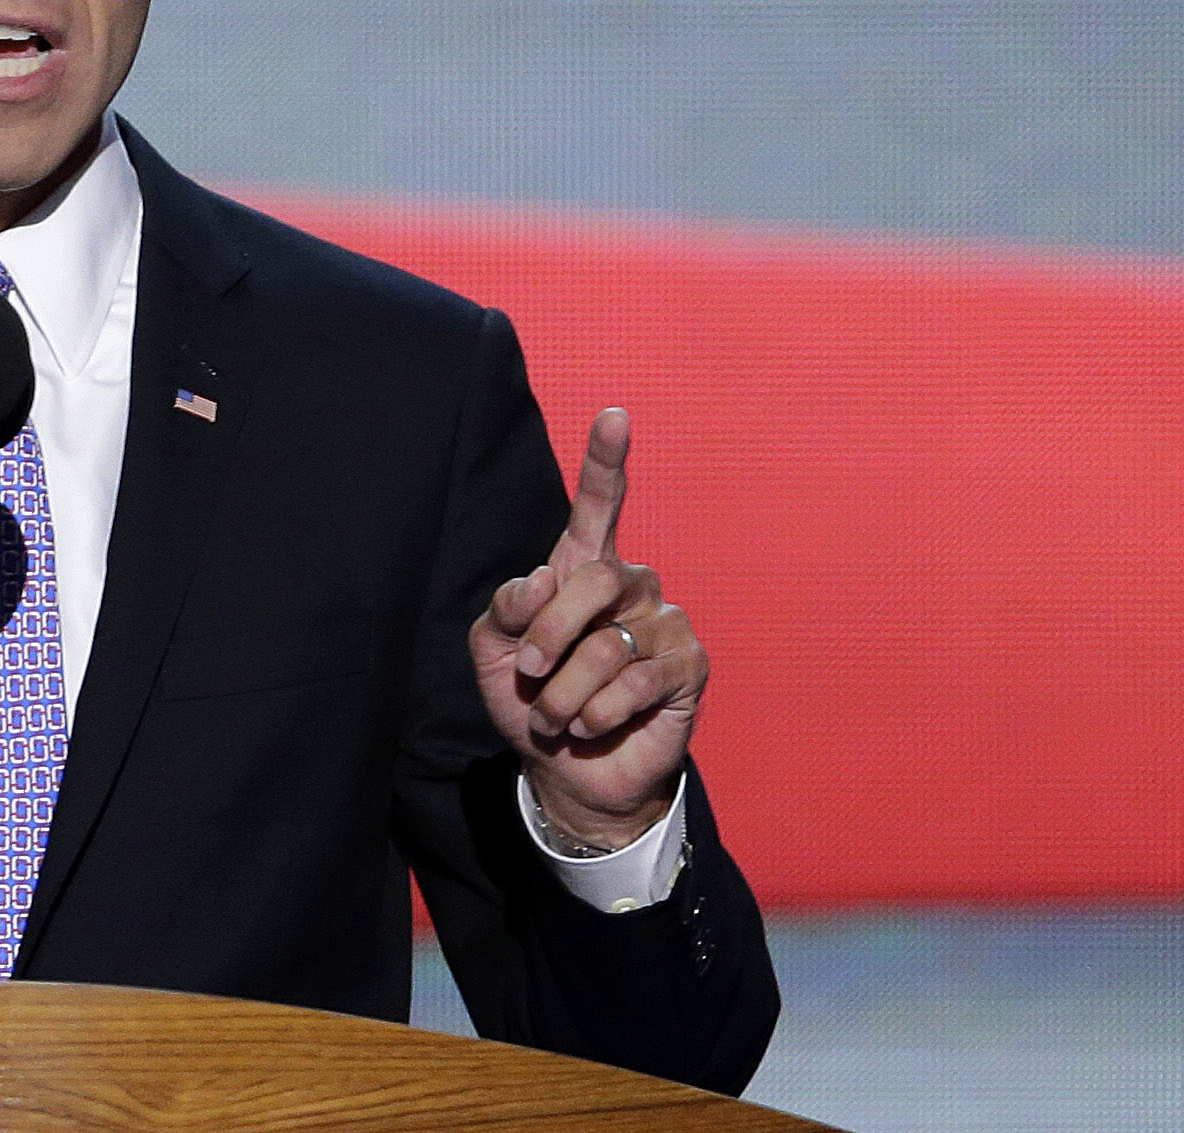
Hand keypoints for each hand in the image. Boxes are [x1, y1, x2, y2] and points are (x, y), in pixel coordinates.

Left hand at [469, 408, 706, 848]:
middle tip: (530, 675)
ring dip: (566, 692)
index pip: (599, 506)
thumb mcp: (494, 652)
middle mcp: (630, 585)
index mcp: (582, 568)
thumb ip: (506, 610)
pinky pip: (638, 680)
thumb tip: (540, 581)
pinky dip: (597, 712)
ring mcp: (665, 622)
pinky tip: (591, 725)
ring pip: (609, 644)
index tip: (613, 413)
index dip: (605, 460)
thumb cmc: (530, 700)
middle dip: (549, 634)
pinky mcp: (689, 666)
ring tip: (559, 716)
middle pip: (594, 578)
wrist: (565, 769)